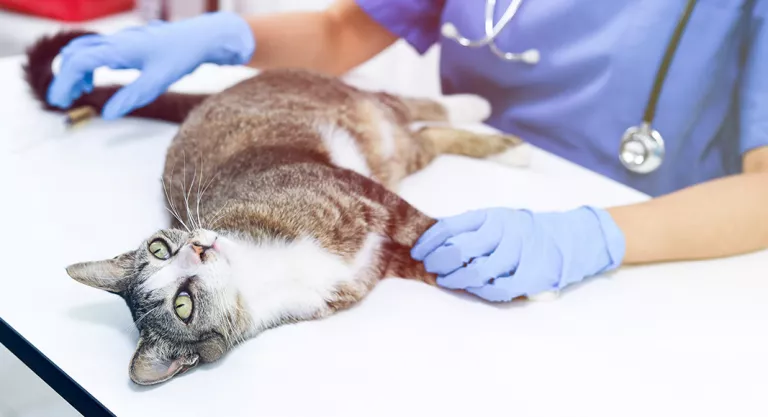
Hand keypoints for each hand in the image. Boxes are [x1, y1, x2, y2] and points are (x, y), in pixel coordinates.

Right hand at [47, 12, 254, 119]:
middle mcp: (117, 41)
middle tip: (63, 100)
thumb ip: (131, 98)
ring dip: (77, 69)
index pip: (79, 62)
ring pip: (86, 49)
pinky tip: (97, 77)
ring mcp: (123, 40)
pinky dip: (91, 63)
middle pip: (76, 54)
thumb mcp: (157, 82)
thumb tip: (107, 114)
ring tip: (80, 92)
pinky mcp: (130, 43)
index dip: (64, 82)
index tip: (59, 102)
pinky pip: (100, 49)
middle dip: (65, 77)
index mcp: (119, 48)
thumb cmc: (182, 57)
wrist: (202, 37)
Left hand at [411, 206, 625, 301]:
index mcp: (492, 216)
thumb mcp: (496, 219)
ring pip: (476, 272)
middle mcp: (503, 232)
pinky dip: (479, 292)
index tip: (417, 251)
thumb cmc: (522, 230)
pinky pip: (497, 290)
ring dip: (455, 279)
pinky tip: (471, 289)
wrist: (567, 238)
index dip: (429, 241)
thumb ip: (469, 227)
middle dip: (438, 261)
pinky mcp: (529, 276)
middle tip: (429, 267)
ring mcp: (517, 254)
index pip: (450, 226)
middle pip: (459, 250)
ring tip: (445, 280)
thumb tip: (431, 239)